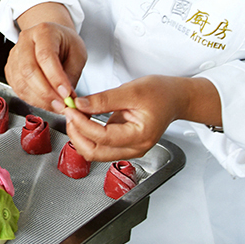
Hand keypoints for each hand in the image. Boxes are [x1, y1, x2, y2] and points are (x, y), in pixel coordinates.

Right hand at [5, 21, 87, 111]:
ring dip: (39, 99)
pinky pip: (17, 88)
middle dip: (46, 93)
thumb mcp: (78, 54)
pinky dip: (31, 99)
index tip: (66, 94)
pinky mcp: (10, 68)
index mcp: (44, 31)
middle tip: (61, 104)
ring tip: (56, 105)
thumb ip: (71, 75)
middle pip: (29, 70)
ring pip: (21, 82)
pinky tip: (45, 102)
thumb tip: (66, 98)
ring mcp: (15, 54)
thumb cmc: (65, 43)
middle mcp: (25, 40)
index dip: (55, 78)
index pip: (46, 56)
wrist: (52, 38)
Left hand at [61, 75, 189, 161]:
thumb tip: (80, 105)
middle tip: (68, 113)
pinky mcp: (123, 144)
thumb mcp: (132, 90)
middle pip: (95, 152)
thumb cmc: (161, 93)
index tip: (71, 109)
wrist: (176, 98)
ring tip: (74, 114)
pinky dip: (87, 134)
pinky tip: (82, 118)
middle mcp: (135, 148)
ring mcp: (129, 149)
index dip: (82, 124)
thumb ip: (105, 99)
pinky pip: (99, 145)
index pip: (103, 137)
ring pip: (95, 152)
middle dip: (77, 134)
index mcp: (140, 136)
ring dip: (80, 135)